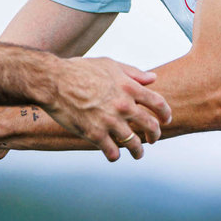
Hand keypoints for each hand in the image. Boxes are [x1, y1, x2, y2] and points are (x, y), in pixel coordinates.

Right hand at [44, 57, 171, 161]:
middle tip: (152, 139)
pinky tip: (112, 155)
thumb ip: (133, 73)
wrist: (54, 81)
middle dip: (154, 135)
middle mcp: (123, 105)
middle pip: (150, 126)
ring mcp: (110, 121)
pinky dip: (115, 156)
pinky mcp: (95, 134)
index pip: (158, 103)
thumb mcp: (110, 64)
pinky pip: (112, 152)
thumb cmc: (80, 70)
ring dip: (138, 151)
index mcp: (129, 87)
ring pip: (134, 144)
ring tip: (137, 154)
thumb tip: (153, 78)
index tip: (166, 120)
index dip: (166, 114)